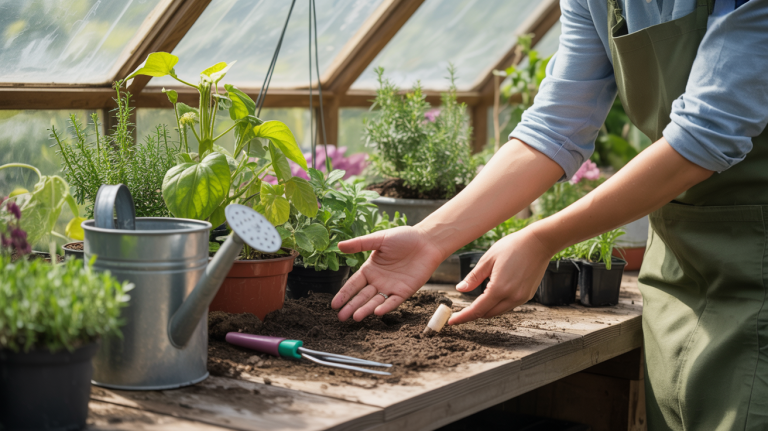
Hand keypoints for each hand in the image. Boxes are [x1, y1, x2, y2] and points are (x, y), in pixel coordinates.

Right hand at [331, 226, 445, 321]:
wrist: (427, 241)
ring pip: (375, 301)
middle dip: (351, 306)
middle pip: (362, 296)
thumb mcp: (379, 239)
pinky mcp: (405, 291)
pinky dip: (385, 307)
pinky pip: (393, 301)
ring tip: (355, 317)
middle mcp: (379, 281)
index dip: (344, 294)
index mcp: (371, 269)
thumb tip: (340, 245)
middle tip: (341, 318)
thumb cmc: (404, 237)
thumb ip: (360, 244)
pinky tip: (376, 312)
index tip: (334, 305)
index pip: (354, 285)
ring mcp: (391, 287)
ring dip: (365, 309)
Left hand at [448, 227, 552, 324]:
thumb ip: (473, 277)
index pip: (477, 310)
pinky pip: (508, 305)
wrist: (539, 243)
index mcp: (499, 288)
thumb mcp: (488, 260)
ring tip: (477, 299)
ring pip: (498, 311)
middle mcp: (512, 297)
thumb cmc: (513, 246)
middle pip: (488, 314)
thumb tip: (460, 289)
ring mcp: (521, 298)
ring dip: (486, 308)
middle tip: (461, 310)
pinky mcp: (527, 295)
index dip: (463, 317)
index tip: (452, 321)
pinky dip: (498, 303)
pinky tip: (493, 293)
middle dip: (474, 313)